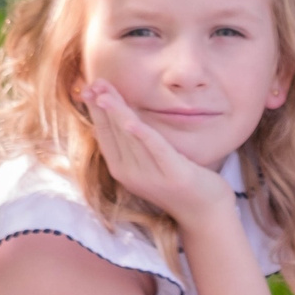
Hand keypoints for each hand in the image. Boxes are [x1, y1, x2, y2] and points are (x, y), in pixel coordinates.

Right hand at [80, 80, 233, 222]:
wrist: (206, 212)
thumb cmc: (178, 181)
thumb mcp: (149, 162)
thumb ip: (134, 142)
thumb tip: (120, 116)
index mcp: (122, 170)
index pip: (104, 134)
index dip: (95, 110)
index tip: (89, 87)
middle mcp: (131, 174)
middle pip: (114, 132)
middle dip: (103, 105)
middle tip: (93, 81)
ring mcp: (151, 176)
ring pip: (130, 137)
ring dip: (117, 112)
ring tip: (104, 93)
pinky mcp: (174, 174)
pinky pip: (155, 149)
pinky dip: (142, 135)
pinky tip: (131, 122)